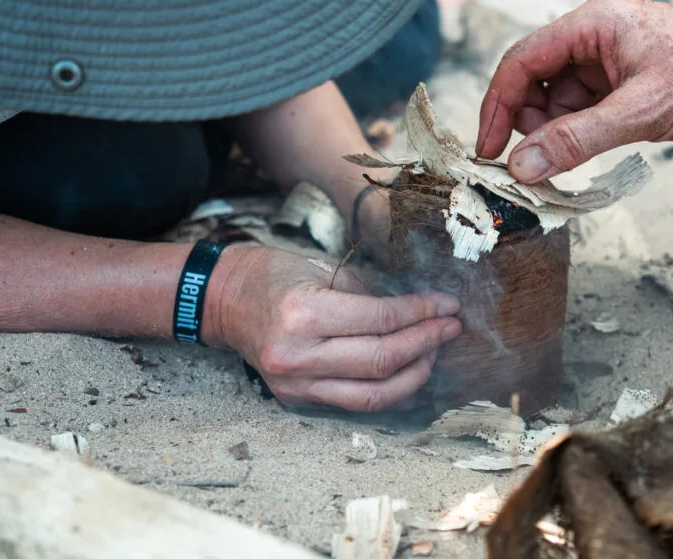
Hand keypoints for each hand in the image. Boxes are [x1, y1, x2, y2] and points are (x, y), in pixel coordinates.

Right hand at [203, 244, 460, 411]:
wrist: (220, 302)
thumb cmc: (271, 275)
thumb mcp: (318, 268)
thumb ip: (365, 294)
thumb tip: (416, 308)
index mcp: (304, 313)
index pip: (381, 320)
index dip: (422, 313)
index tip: (449, 305)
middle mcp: (298, 355)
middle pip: (382, 361)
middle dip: (426, 344)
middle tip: (451, 328)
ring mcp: (295, 384)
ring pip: (373, 395)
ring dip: (414, 375)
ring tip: (434, 352)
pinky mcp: (296, 400)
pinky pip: (355, 403)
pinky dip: (389, 392)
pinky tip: (410, 374)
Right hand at [476, 0, 672, 182]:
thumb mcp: (641, 111)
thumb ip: (577, 139)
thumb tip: (522, 166)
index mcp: (592, 24)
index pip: (521, 62)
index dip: (496, 107)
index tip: (487, 151)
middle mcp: (594, 35)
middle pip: (535, 81)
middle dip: (528, 124)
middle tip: (532, 166)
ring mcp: (610, 57)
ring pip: (559, 98)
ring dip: (554, 133)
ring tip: (562, 166)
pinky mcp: (625, 79)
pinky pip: (585, 106)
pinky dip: (578, 132)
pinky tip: (584, 156)